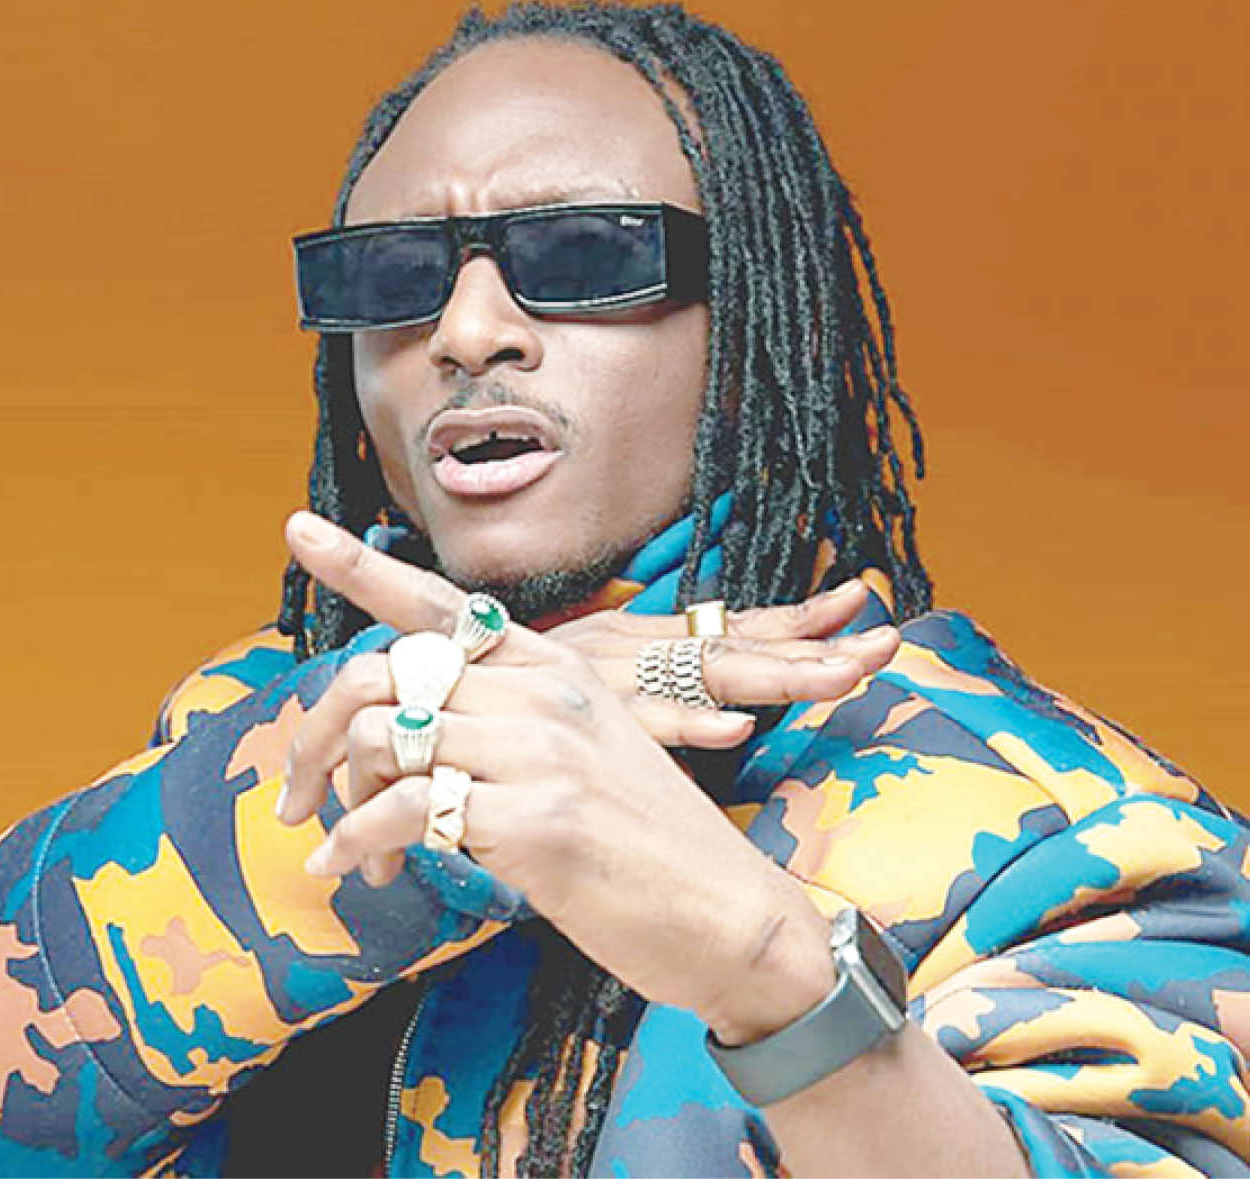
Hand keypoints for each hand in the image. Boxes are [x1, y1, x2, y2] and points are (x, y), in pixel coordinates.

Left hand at [279, 511, 854, 1036]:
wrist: (731, 918)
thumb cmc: (646, 847)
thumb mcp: (586, 758)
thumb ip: (505, 727)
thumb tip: (408, 734)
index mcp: (557, 669)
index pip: (443, 606)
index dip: (363, 567)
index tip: (299, 533)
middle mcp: (546, 694)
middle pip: (384, 674)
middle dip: (316, 736)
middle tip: (302, 797)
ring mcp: (543, 751)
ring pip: (384, 734)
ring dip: (343, 803)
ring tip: (354, 852)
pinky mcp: (535, 819)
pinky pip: (404, 808)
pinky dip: (358, 843)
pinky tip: (356, 871)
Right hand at [545, 582, 898, 747]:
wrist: (441, 688)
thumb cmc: (527, 694)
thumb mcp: (594, 680)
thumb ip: (656, 698)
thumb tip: (727, 710)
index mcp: (649, 643)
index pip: (739, 628)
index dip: (803, 618)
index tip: (867, 598)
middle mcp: (640, 651)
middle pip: (742, 649)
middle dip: (816, 646)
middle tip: (885, 641)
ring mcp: (619, 681)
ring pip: (710, 677)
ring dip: (778, 676)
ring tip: (845, 673)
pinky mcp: (588, 715)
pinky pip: (645, 720)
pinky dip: (687, 724)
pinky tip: (732, 729)